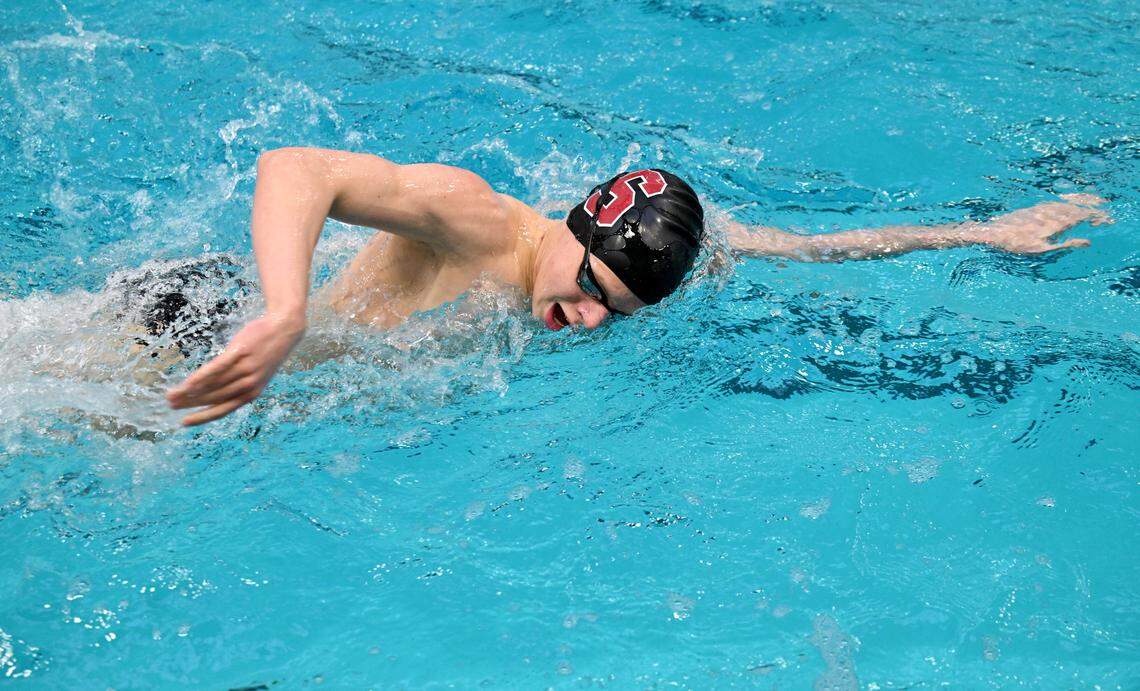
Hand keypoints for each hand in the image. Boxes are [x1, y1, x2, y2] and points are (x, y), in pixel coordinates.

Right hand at [166, 312, 304, 425]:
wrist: (285, 329)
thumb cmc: (266, 352)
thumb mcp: (257, 374)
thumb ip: (238, 385)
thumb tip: (212, 392)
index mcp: (252, 393)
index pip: (223, 409)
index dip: (203, 417)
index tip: (184, 422)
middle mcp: (248, 384)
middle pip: (213, 397)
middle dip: (190, 403)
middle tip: (170, 405)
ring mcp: (245, 368)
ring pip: (213, 385)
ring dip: (189, 392)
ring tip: (171, 395)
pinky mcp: (240, 352)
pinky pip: (217, 368)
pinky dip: (201, 377)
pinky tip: (188, 384)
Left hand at [975, 193, 1112, 253]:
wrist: (993, 232)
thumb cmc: (1016, 245)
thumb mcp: (1041, 250)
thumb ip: (1065, 245)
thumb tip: (1087, 242)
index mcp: (1056, 222)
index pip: (1082, 216)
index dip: (1097, 216)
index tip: (1108, 221)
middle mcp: (1050, 212)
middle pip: (1077, 207)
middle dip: (1093, 208)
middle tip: (1105, 212)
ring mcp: (1041, 208)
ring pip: (1067, 203)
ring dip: (1082, 203)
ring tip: (1094, 205)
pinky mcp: (1033, 208)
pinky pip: (1055, 202)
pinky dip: (1067, 202)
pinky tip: (1068, 205)